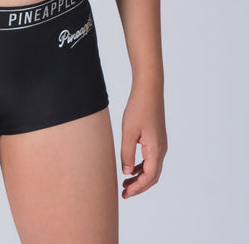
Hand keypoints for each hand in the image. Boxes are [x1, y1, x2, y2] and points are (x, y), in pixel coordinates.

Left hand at [120, 84, 166, 198]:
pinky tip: (131, 168)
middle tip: (124, 193)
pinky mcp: (157, 139)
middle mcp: (161, 149)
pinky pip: (151, 159)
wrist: (149, 91)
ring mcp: (161, 144)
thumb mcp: (128, 132)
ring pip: (152, 168)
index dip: (137, 188)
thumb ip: (127, 154)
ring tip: (126, 183)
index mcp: (155, 150)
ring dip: (140, 178)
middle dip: (139, 187)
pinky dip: (142, 167)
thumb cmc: (138, 109)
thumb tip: (127, 173)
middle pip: (153, 176)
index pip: (149, 177)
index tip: (125, 194)